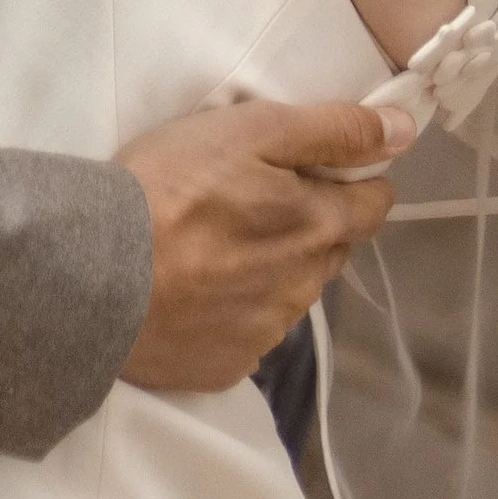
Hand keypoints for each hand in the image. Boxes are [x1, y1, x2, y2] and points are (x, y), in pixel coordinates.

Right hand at [117, 96, 410, 393]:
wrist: (91, 278)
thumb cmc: (171, 188)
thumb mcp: (253, 130)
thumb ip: (334, 130)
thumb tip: (406, 131)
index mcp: (319, 228)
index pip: (374, 203)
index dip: (354, 178)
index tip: (319, 166)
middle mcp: (304, 288)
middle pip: (333, 247)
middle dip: (312, 222)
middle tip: (254, 198)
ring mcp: (265, 334)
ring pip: (291, 291)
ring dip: (272, 267)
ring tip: (215, 244)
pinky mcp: (224, 368)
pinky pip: (249, 332)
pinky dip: (233, 309)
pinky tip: (195, 290)